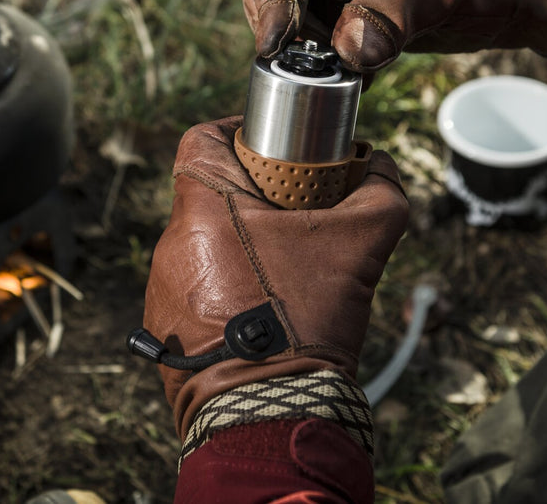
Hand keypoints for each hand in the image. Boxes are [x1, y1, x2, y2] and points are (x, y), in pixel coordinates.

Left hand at [142, 117, 409, 439]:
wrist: (267, 414)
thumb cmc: (303, 323)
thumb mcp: (360, 248)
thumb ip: (381, 195)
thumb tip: (383, 168)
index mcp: (203, 207)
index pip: (202, 139)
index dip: (236, 131)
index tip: (271, 146)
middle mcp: (172, 242)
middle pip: (208, 195)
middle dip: (252, 197)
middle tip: (294, 209)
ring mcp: (163, 288)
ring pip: (203, 245)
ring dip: (239, 246)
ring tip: (283, 265)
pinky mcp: (164, 329)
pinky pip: (195, 290)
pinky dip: (225, 289)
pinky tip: (262, 307)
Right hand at [240, 0, 546, 69]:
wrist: (515, 5)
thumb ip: (394, 15)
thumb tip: (349, 50)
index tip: (277, 43)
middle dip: (278, 24)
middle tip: (305, 59)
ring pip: (286, 18)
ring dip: (298, 52)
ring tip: (341, 71)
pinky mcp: (345, 23)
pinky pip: (312, 45)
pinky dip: (321, 68)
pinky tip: (354, 80)